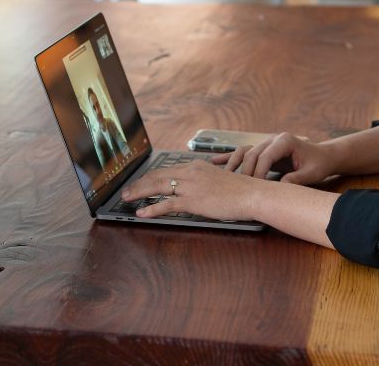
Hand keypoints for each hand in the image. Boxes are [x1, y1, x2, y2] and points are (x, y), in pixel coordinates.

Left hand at [121, 160, 260, 221]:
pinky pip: (166, 204)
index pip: (167, 170)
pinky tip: (142, 213)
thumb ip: (202, 181)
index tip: (141, 181)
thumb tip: (193, 190)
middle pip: (157, 175)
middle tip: (127, 190)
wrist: (251, 194)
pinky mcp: (192, 200)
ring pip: (157, 187)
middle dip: (139, 183)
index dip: (150, 176)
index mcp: (196, 166)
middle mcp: (190, 172)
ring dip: (139, 193)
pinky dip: (152, 208)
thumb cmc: (239, 190)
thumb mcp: (218, 179)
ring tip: (127, 199)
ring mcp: (190, 186)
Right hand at [214, 132, 336, 184]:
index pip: (265, 156)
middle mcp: (272, 139)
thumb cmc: (318, 164)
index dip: (258, 172)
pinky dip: (230, 157)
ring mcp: (266, 143)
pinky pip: (243, 152)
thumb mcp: (311, 173)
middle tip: (240, 188)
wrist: (322, 156)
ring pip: (244, 151)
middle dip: (245, 171)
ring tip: (222, 176)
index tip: (255, 188)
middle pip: (251, 153)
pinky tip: (215, 162)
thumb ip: (297, 179)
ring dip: (233, 163)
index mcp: (285, 141)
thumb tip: (280, 188)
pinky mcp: (262, 149)